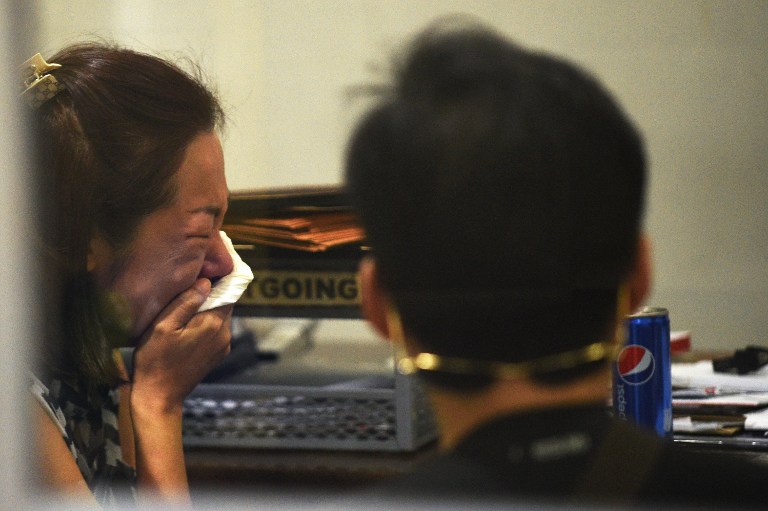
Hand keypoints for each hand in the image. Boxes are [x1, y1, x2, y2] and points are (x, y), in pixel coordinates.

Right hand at [130, 278, 232, 413]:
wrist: (159, 397)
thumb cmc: (155, 360)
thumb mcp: (164, 326)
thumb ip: (185, 302)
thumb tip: (206, 281)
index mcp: (214, 324)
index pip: (228, 291)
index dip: (221, 277)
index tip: (210, 266)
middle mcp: (225, 334)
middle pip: (225, 302)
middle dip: (212, 292)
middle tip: (192, 282)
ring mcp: (223, 346)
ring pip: (220, 315)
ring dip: (207, 307)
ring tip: (185, 302)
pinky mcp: (218, 354)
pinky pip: (216, 329)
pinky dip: (206, 321)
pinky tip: (187, 323)